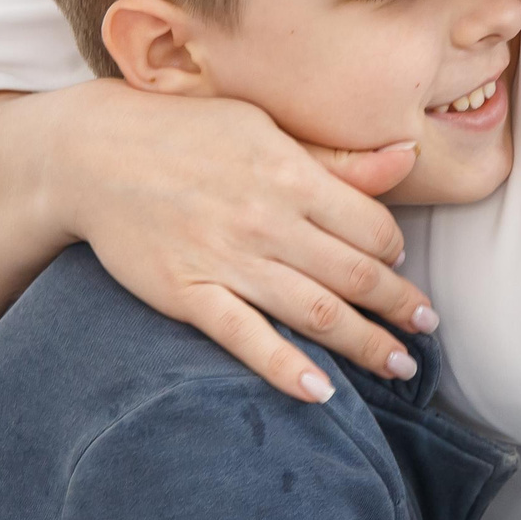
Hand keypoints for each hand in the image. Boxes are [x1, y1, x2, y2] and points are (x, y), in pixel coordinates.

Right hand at [54, 79, 435, 403]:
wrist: (93, 153)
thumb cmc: (185, 133)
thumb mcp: (265, 127)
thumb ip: (336, 158)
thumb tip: (407, 158)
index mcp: (292, 174)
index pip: (372, 228)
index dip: (395, 252)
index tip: (399, 265)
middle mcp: (268, 220)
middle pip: (356, 276)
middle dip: (400, 308)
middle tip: (427, 329)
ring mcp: (227, 260)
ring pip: (316, 312)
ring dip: (366, 344)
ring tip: (401, 367)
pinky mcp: (188, 294)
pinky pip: (246, 338)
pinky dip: (287, 368)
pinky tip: (323, 392)